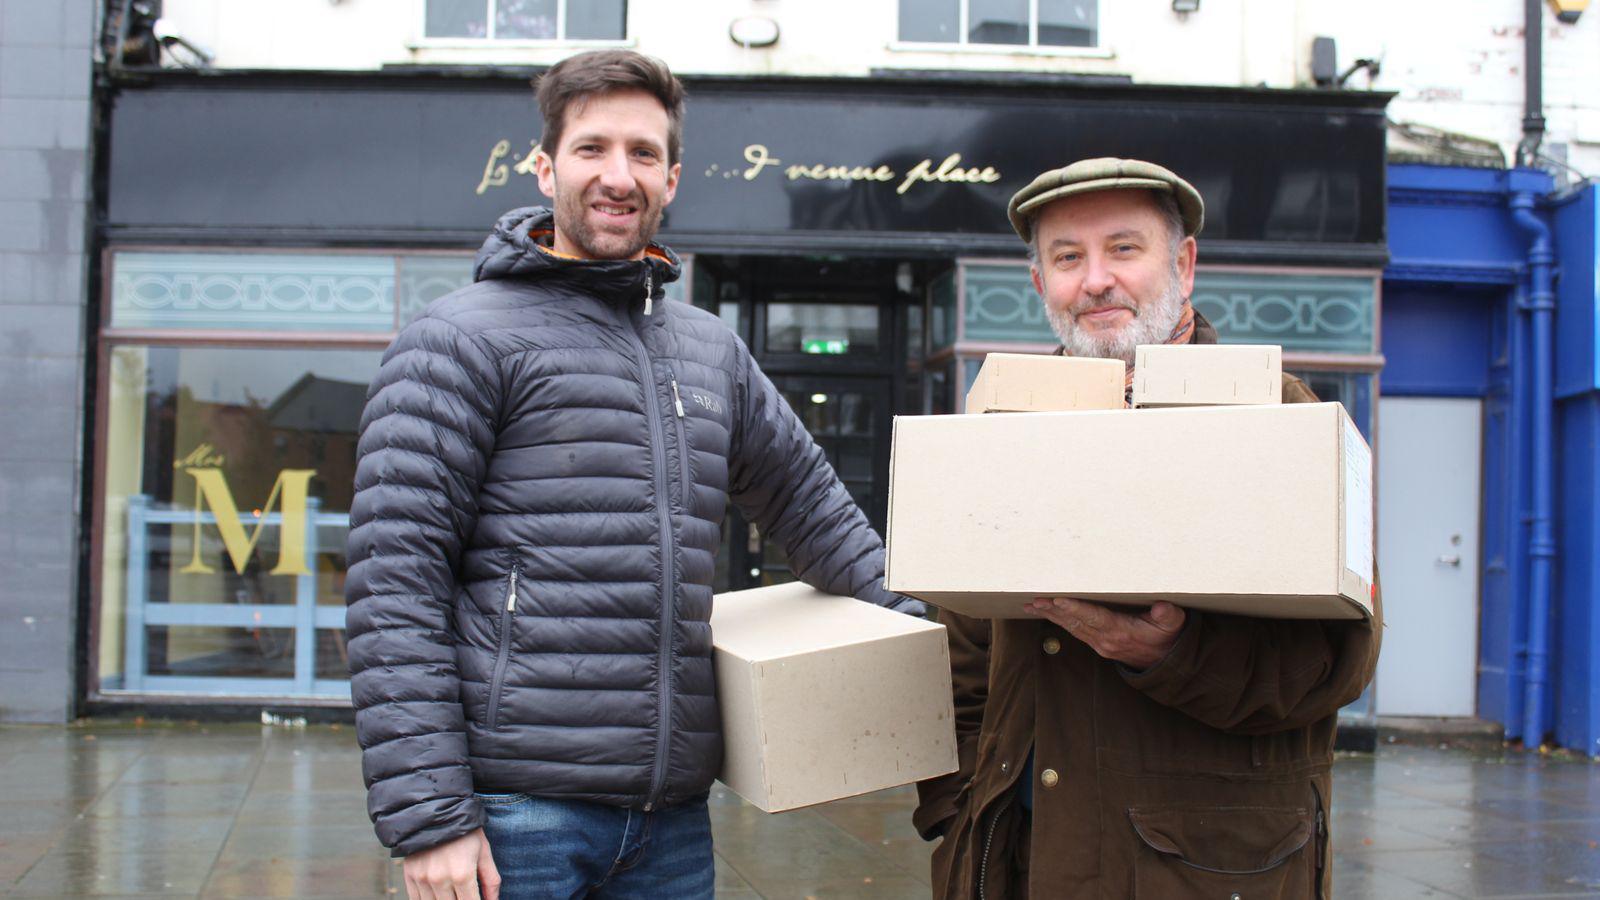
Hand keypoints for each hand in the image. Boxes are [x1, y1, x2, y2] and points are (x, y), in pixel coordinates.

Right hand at [403, 828, 499, 899]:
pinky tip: (438, 895)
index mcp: (463, 874)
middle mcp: (440, 879)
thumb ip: (490, 880)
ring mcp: (422, 878)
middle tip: (465, 894)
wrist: (436, 808)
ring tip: (453, 893)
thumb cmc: (466, 830)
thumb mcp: (484, 852)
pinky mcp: (410, 875)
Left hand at [1025, 597, 1185, 669]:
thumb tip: (1161, 608)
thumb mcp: (1173, 625)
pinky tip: (1046, 612)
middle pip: (1075, 622)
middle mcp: (1105, 640)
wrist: (1165, 664)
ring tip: (1031, 605)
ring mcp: (1099, 644)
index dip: (1076, 608)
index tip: (1058, 600)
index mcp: (1121, 631)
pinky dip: (1059, 620)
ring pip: (1071, 627)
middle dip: (1054, 611)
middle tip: (1035, 600)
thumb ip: (1168, 615)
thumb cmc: (1167, 637)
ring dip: (1051, 615)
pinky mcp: (1097, 644)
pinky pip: (1074, 630)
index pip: (1094, 617)